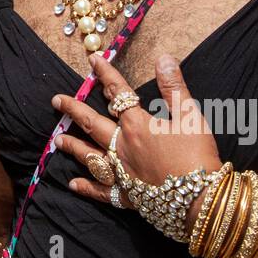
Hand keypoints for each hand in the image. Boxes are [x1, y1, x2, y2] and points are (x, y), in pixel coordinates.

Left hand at [51, 52, 221, 221]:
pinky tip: (73, 184)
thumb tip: (163, 59)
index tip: (93, 60)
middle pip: (92, 124)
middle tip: (56, 100)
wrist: (200, 198)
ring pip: (90, 156)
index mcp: (137, 125)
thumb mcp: (190, 116)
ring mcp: (122, 172)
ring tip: (57, 140)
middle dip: (74, 109)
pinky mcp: (127, 195)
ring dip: (73, 146)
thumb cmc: (197, 156)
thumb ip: (174, 87)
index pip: (118, 93)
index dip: (105, 74)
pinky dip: (86, 187)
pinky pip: (102, 190)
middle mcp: (123, 147)